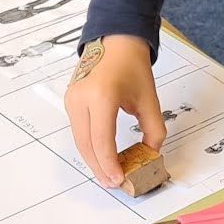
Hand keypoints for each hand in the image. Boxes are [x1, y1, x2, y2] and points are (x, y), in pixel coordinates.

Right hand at [66, 34, 162, 186]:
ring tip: (108, 174)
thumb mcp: (149, 99)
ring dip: (93, 159)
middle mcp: (81, 98)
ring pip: (79, 140)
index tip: (119, 179)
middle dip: (99, 167)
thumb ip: (153, 130)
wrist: (115, 40)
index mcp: (101, 97)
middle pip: (86, 145)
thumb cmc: (132, 65)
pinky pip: (78, 130)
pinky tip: (102, 156)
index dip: (109, 164)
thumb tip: (150, 153)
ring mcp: (71, 99)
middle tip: (113, 183)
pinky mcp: (70, 101)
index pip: (101, 140)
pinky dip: (89, 146)